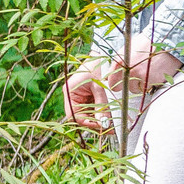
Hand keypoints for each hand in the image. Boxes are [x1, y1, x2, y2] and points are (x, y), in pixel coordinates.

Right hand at [63, 48, 183, 133]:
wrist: (102, 54)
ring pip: (88, 115)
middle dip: (95, 124)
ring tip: (113, 127)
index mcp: (70, 92)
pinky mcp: (89, 97)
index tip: (100, 127)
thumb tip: (104, 123)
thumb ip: (101, 105)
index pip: (74, 115)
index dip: (87, 123)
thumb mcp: (99, 87)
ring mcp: (80, 97)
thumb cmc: (98, 66)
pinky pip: (94, 109)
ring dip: (99, 121)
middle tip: (110, 130)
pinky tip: (110, 119)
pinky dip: (102, 114)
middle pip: (82, 117)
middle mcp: (73, 96)